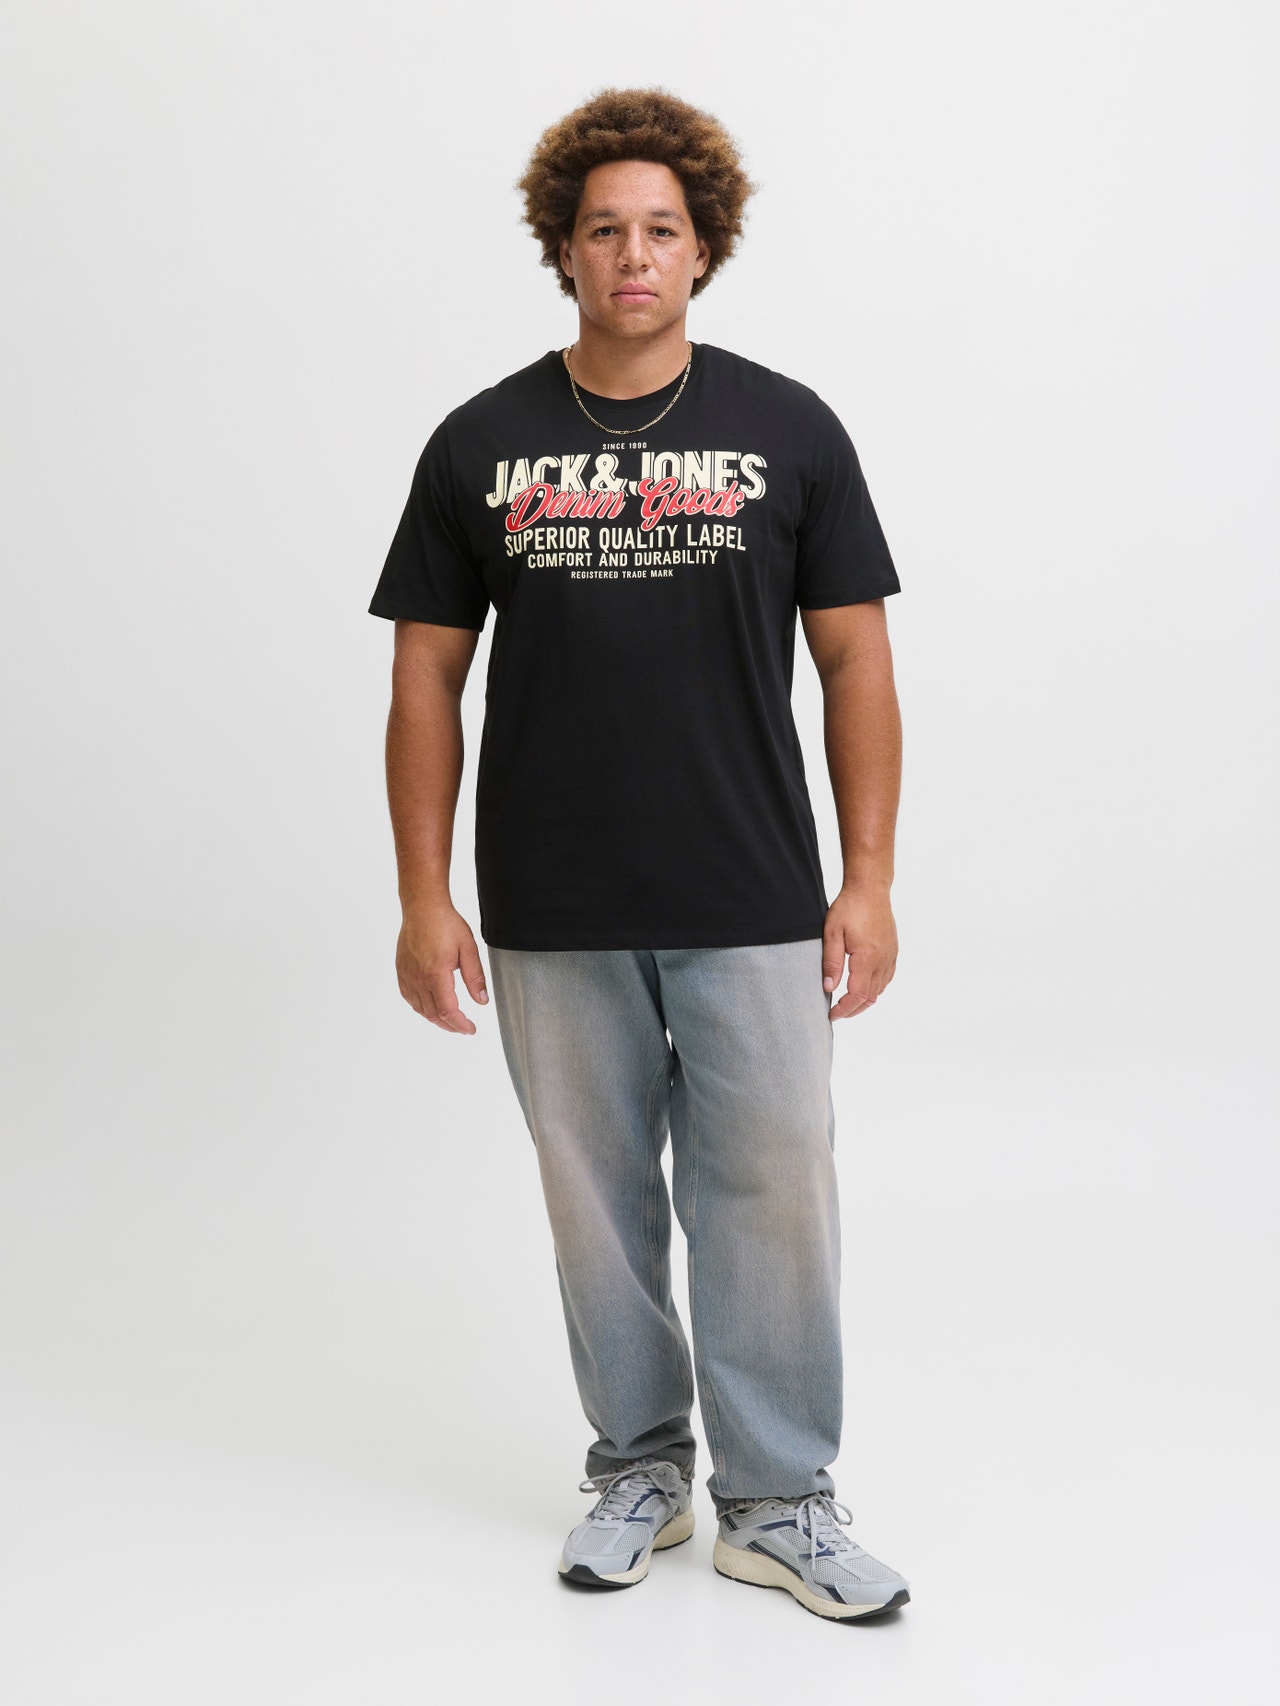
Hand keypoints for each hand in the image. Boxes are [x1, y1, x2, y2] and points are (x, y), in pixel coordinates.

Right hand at [395, 903, 488, 1034]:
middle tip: (463, 1027)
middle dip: (450, 1025)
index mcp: (436, 974)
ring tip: (450, 1020)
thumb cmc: (446, 924)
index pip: (448, 1011)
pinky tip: (429, 1007)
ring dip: (435, 1018)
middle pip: (433, 1014)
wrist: (423, 907)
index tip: (470, 1029)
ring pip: (420, 1009)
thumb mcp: (469, 949)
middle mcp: (418, 978)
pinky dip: (420, 1008)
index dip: (460, 1024)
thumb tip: (482, 1001)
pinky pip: (409, 997)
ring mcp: (407, 975)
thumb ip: (475, 978)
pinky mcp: (401, 970)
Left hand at [822, 883, 897, 1020]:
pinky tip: (862, 987)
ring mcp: (890, 957)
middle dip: (853, 1010)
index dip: (844, 1009)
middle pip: (871, 998)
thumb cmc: (850, 907)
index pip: (857, 995)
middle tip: (837, 1013)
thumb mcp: (832, 933)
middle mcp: (883, 961)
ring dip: (864, 1001)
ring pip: (880, 990)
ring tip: (846, 1003)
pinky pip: (886, 979)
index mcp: (867, 958)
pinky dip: (874, 989)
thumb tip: (829, 987)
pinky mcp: (893, 952)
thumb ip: (831, 961)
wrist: (870, 889)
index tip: (832, 1014)